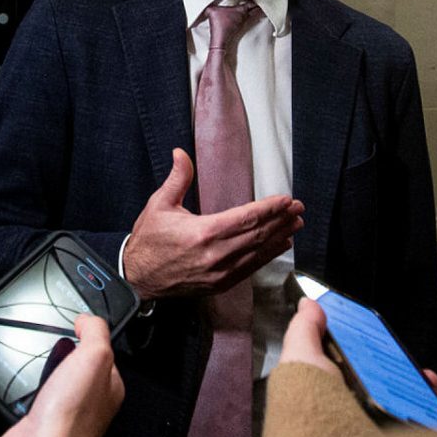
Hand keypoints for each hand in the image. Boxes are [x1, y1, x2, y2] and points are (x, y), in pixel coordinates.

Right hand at [0, 314, 124, 436]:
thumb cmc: (70, 415)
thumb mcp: (94, 355)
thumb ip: (95, 331)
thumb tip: (88, 319)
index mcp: (110, 386)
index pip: (104, 350)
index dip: (89, 335)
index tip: (77, 324)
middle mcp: (90, 401)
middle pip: (76, 363)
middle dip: (63, 353)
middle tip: (58, 352)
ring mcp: (64, 411)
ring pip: (53, 378)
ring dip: (44, 370)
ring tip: (44, 371)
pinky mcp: (40, 420)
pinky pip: (34, 394)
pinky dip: (28, 388)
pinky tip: (30, 390)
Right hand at [121, 148, 303, 300]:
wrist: (137, 278)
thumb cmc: (148, 241)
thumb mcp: (159, 205)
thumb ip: (177, 178)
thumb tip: (181, 152)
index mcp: (203, 232)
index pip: (246, 218)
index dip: (269, 209)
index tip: (286, 200)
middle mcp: (216, 255)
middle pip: (257, 235)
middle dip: (281, 220)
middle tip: (299, 208)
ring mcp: (220, 273)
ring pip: (257, 252)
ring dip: (280, 237)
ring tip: (296, 224)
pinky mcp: (220, 284)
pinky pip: (250, 268)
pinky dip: (268, 255)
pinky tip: (280, 245)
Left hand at [280, 299, 436, 431]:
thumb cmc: (311, 419)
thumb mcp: (303, 366)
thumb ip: (306, 335)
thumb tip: (309, 307)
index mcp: (348, 406)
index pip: (378, 385)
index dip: (397, 369)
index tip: (408, 360)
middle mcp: (373, 429)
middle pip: (410, 404)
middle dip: (427, 386)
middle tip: (431, 380)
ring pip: (435, 426)